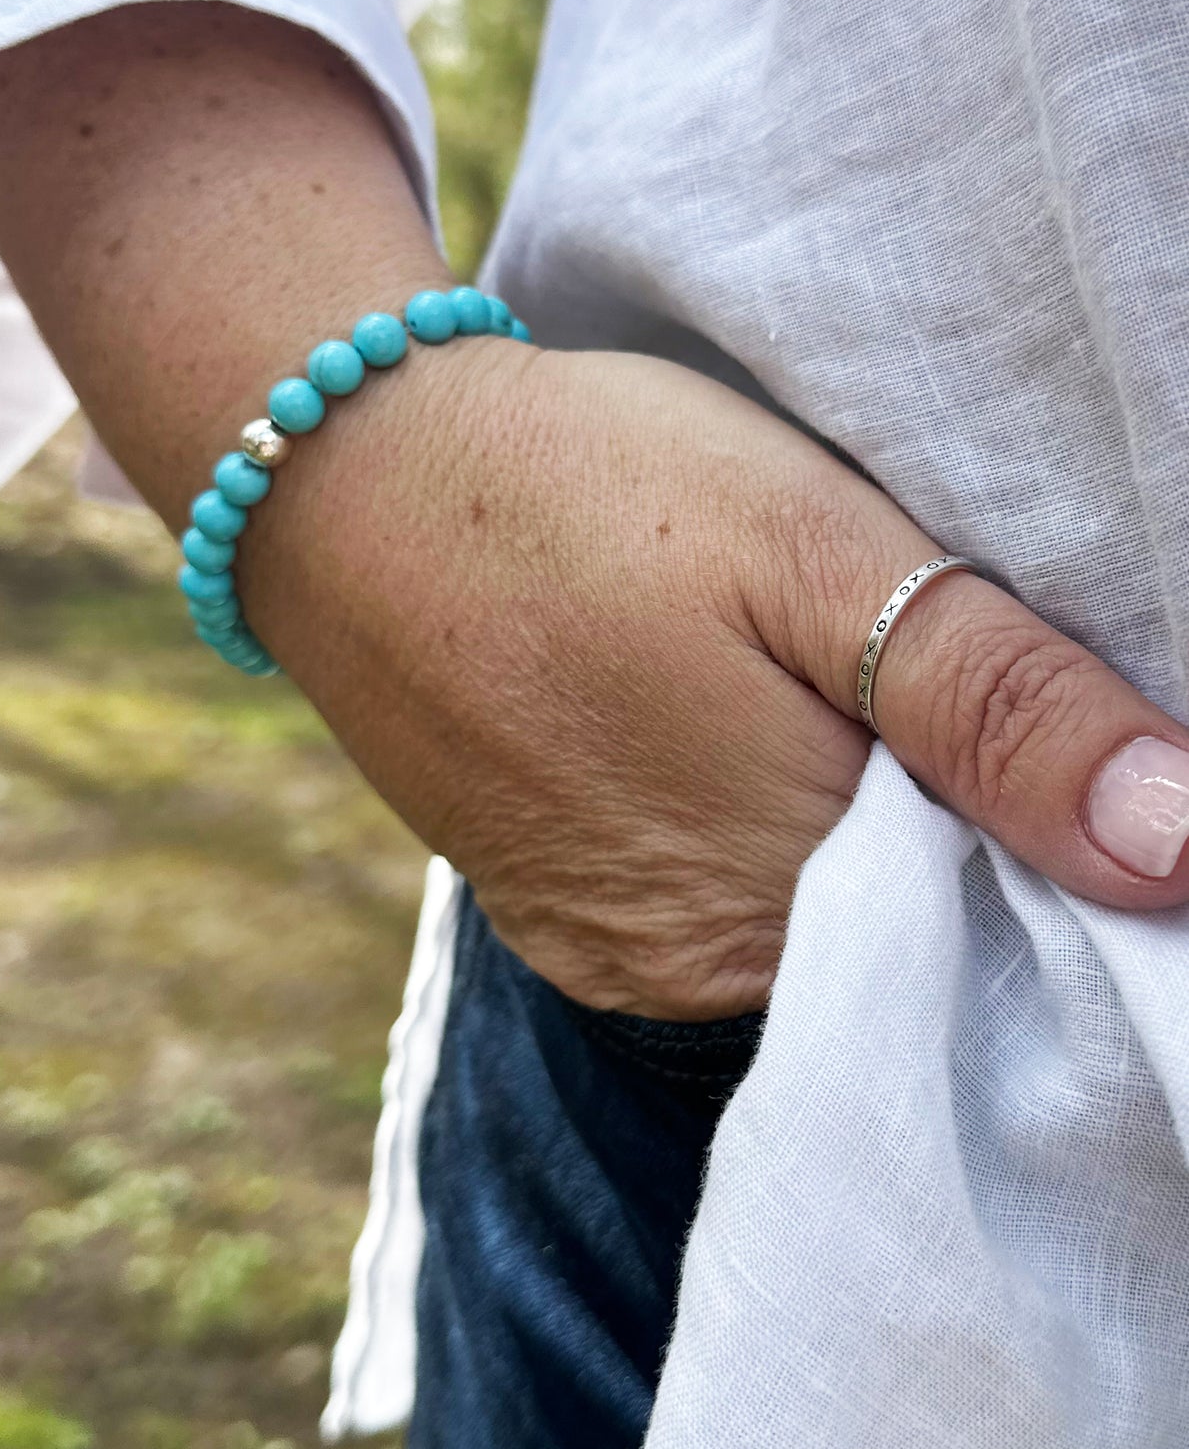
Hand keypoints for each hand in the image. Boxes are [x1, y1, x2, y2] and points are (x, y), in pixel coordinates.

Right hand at [241, 336, 1188, 1018]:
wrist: (344, 476)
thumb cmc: (582, 491)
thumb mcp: (810, 548)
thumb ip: (994, 702)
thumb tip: (1177, 844)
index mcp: (780, 897)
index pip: (1003, 929)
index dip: (1037, 814)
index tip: (1006, 700)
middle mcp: (689, 972)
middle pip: (902, 937)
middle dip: (942, 818)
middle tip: (888, 656)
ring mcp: (608, 953)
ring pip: (805, 922)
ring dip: (840, 821)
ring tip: (800, 681)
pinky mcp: (555, 913)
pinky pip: (708, 909)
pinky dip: (749, 830)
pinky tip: (720, 722)